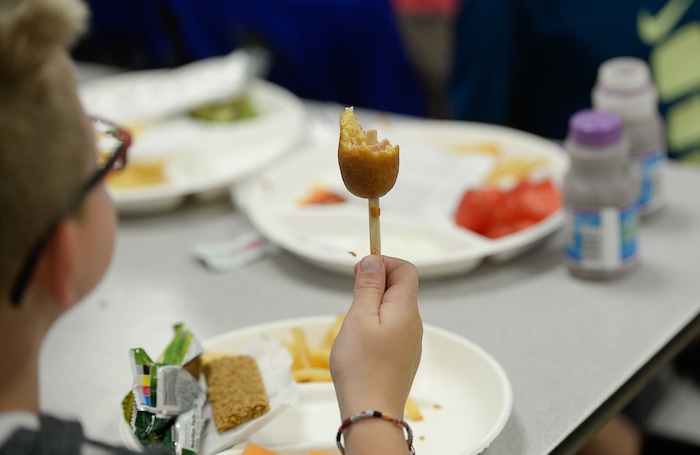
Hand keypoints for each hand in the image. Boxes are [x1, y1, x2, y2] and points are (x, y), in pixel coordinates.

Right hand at [330, 255, 421, 418]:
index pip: (406, 269)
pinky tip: (361, 342)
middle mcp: (413, 323)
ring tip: (354, 323)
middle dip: (375, 283)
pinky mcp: (402, 357)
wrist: (371, 412)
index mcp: (406, 309)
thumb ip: (368, 286)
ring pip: (394, 309)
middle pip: (400, 288)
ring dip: (374, 305)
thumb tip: (374, 261)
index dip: (383, 261)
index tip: (359, 271)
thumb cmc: (362, 367)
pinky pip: (392, 329)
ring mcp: (409, 342)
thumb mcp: (359, 317)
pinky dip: (376, 325)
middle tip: (353, 296)